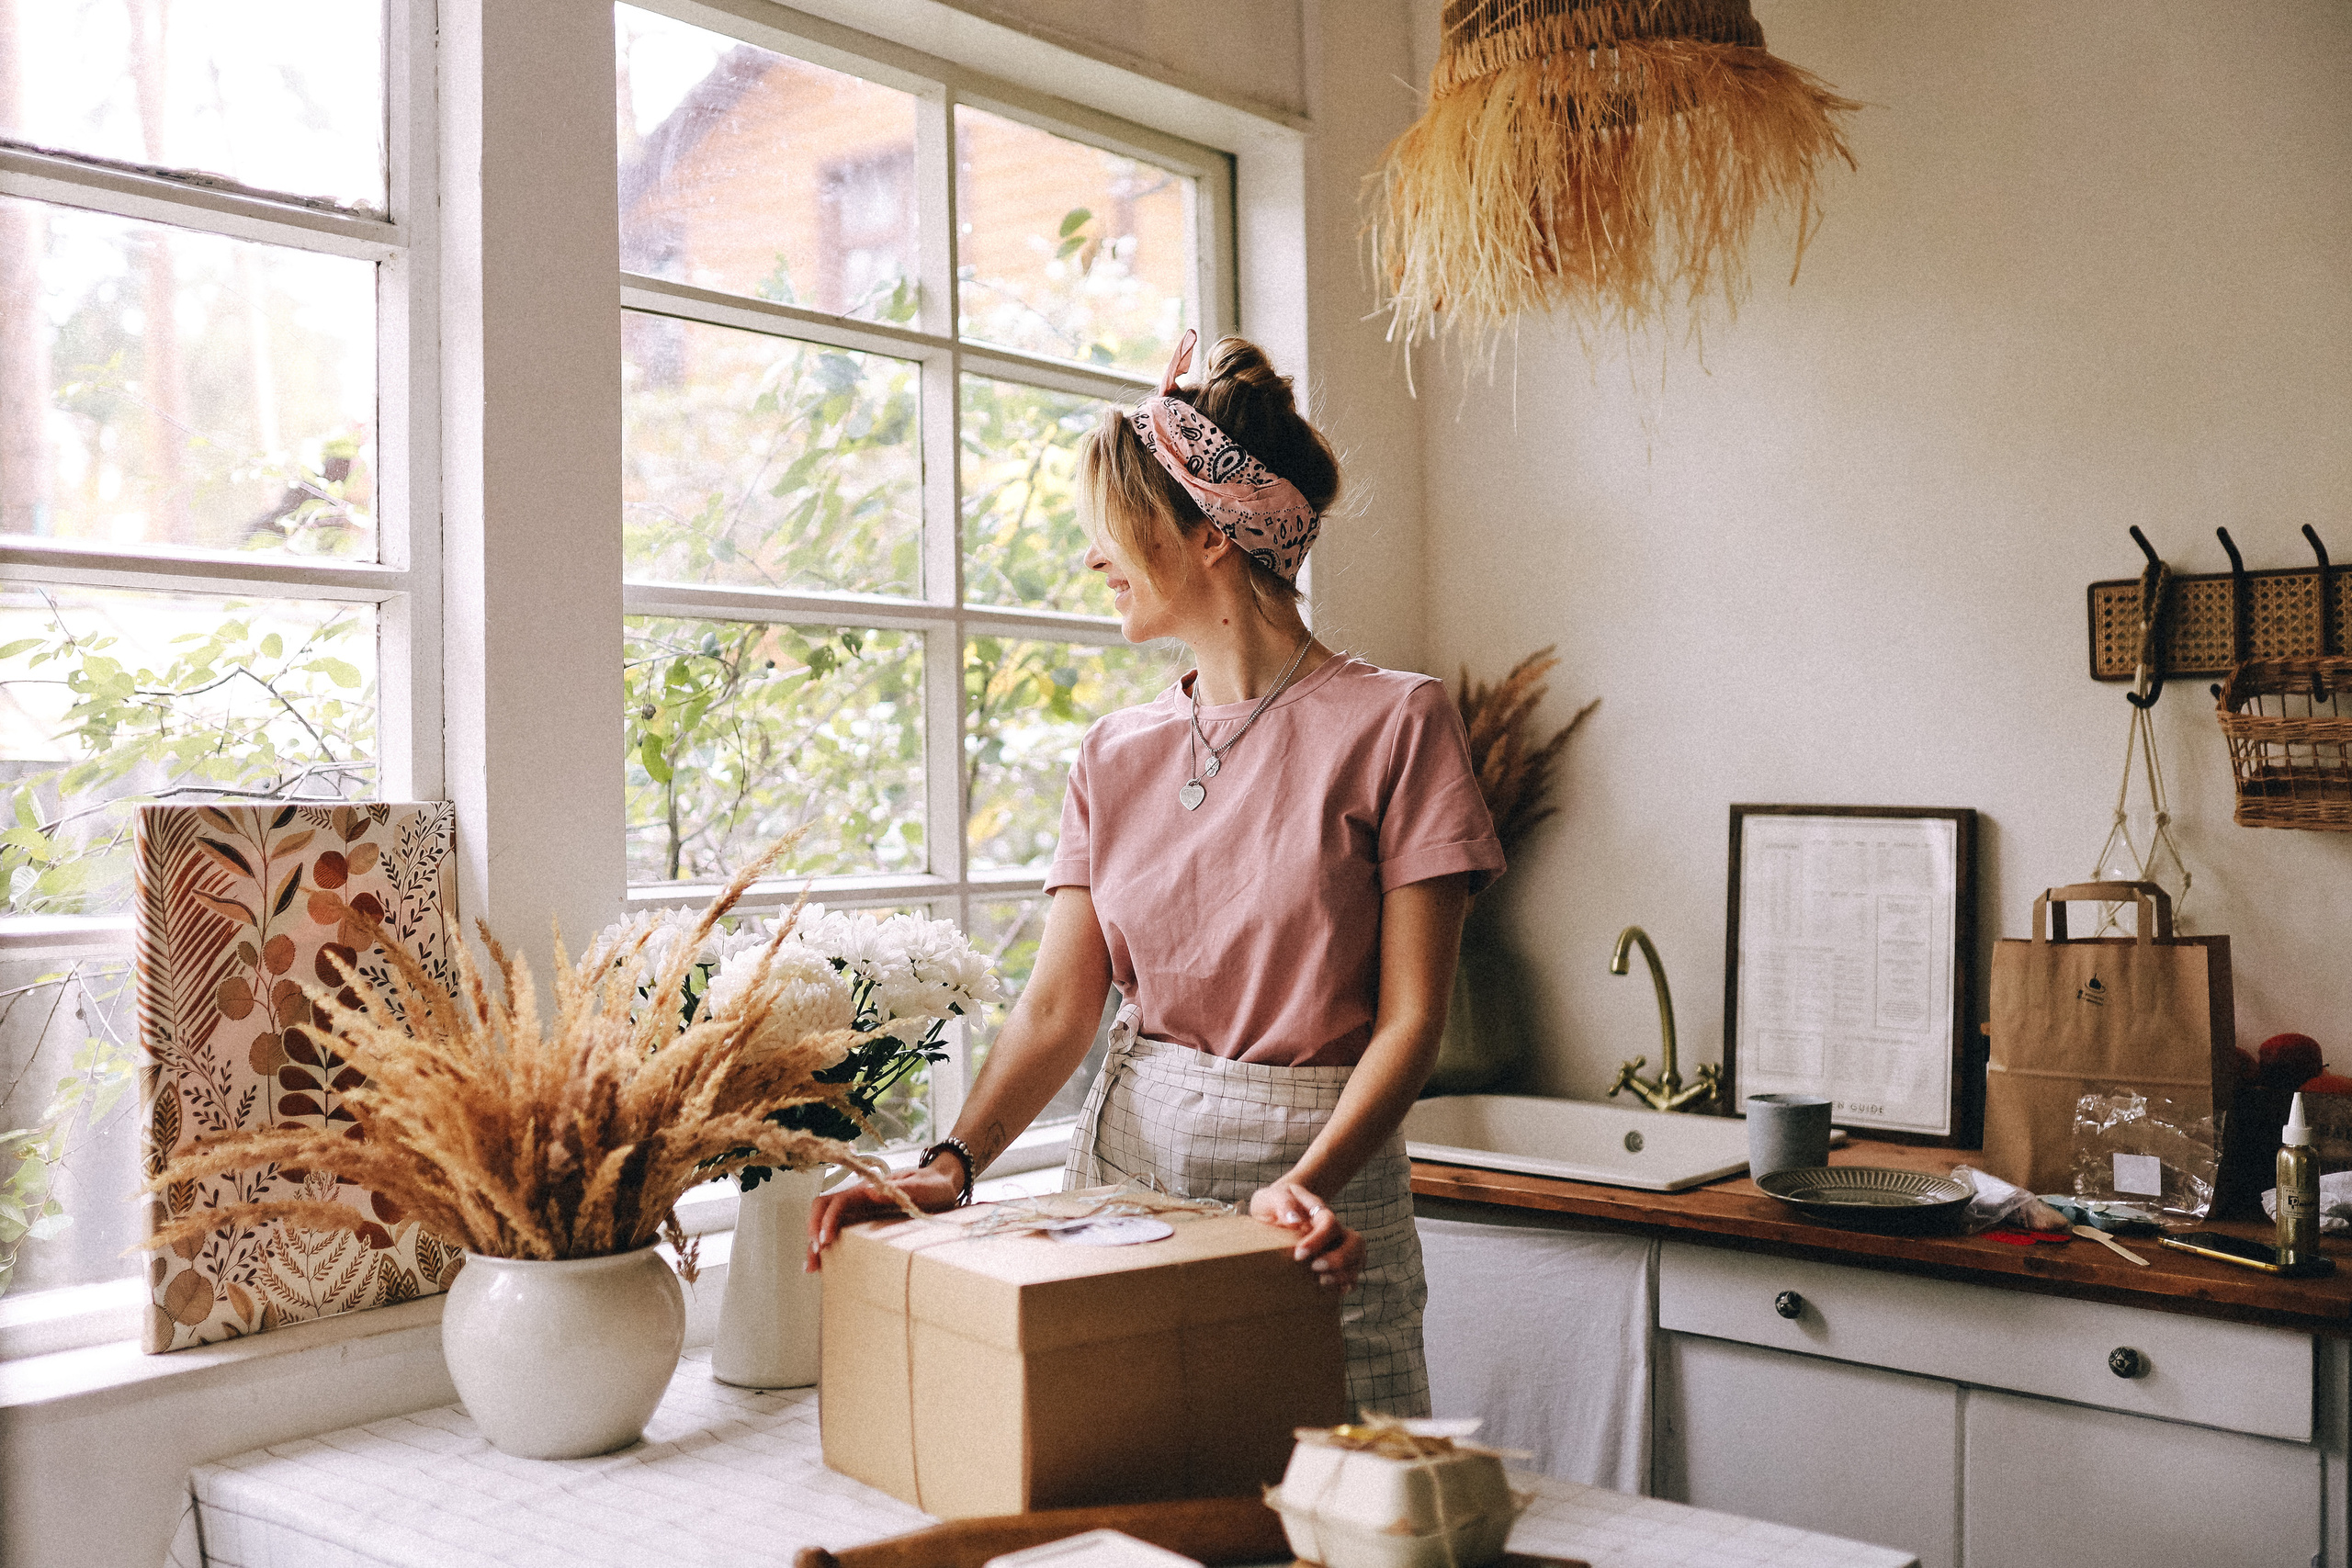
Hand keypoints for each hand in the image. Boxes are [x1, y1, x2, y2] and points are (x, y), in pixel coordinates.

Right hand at [804, 1163, 960, 1270]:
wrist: (942, 1183)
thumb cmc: (934, 1185)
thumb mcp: (924, 1187)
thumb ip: (901, 1189)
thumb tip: (869, 1191)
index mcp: (870, 1187)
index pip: (838, 1200)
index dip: (826, 1219)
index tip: (824, 1241)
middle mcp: (860, 1196)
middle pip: (823, 1207)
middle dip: (812, 1230)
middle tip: (814, 1258)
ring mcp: (860, 1207)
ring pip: (827, 1218)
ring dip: (815, 1239)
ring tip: (813, 1267)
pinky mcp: (864, 1217)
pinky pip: (839, 1227)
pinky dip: (827, 1242)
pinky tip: (825, 1262)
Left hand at [1250, 1178, 1364, 1291]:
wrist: (1276, 1210)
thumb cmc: (1273, 1204)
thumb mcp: (1271, 1197)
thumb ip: (1282, 1203)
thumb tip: (1294, 1220)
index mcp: (1319, 1211)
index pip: (1329, 1223)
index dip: (1318, 1240)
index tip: (1299, 1254)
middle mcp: (1335, 1228)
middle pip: (1355, 1241)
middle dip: (1339, 1259)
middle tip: (1315, 1268)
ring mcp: (1340, 1244)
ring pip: (1358, 1257)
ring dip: (1345, 1273)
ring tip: (1323, 1282)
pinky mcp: (1339, 1261)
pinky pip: (1353, 1272)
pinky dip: (1348, 1282)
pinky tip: (1337, 1291)